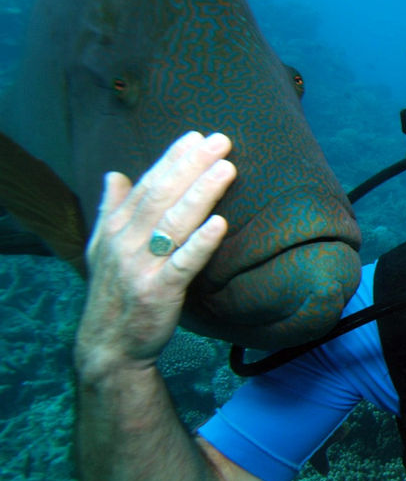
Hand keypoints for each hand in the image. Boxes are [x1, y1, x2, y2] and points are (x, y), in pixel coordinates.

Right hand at [76, 131, 235, 367]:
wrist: (109, 344)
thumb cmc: (115, 291)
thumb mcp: (104, 248)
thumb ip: (111, 209)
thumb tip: (113, 174)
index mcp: (117, 228)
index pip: (147, 184)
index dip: (172, 159)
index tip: (197, 137)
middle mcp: (126, 241)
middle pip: (162, 195)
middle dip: (192, 165)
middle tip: (221, 140)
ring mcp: (142, 266)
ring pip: (173, 222)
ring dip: (201, 193)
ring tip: (226, 168)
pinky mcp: (158, 291)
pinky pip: (182, 263)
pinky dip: (200, 242)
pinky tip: (220, 223)